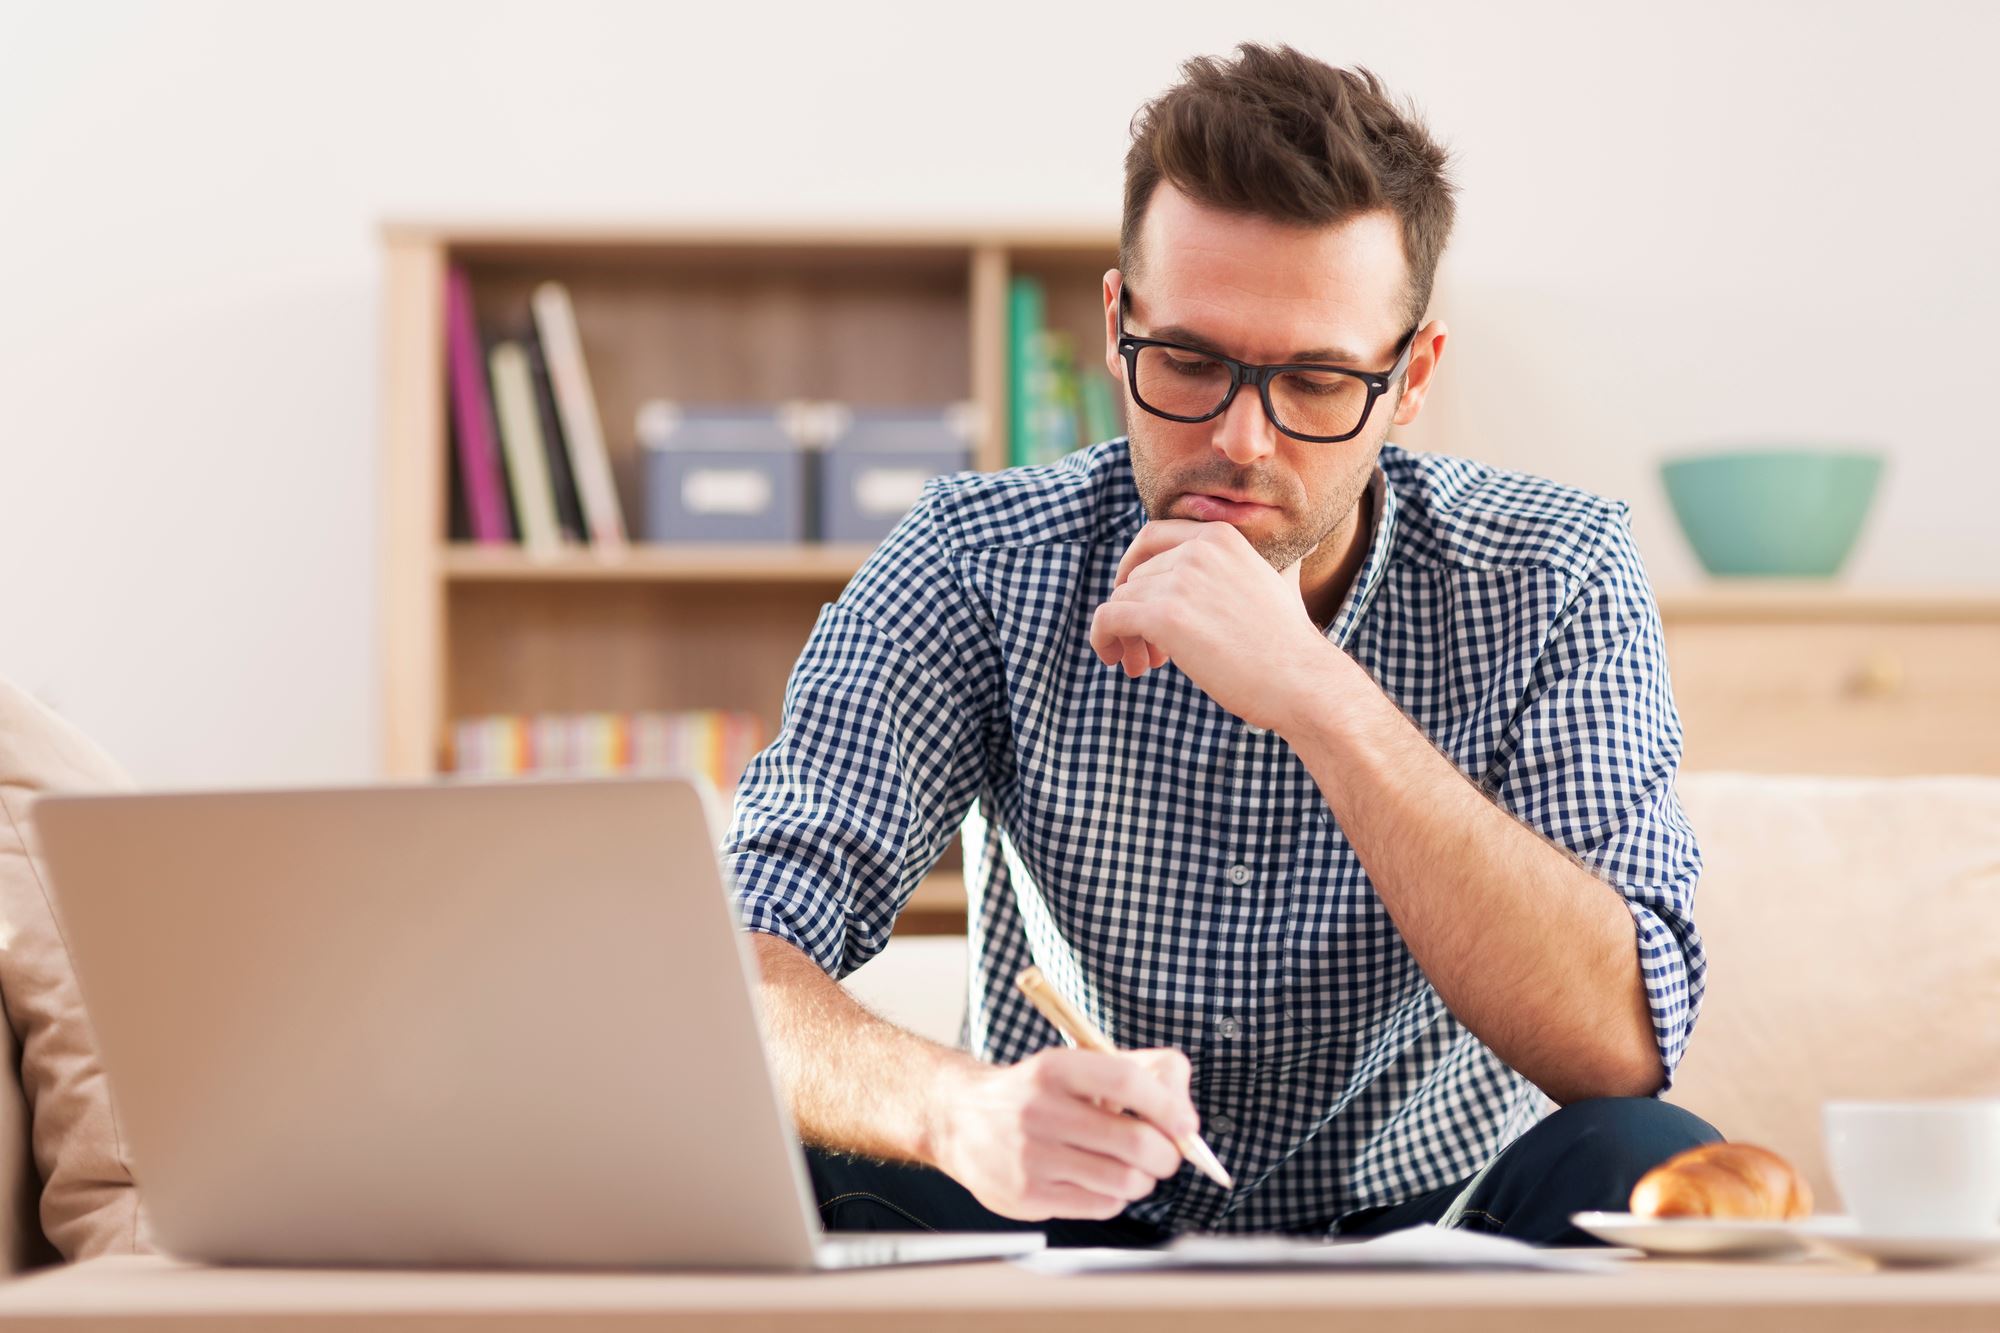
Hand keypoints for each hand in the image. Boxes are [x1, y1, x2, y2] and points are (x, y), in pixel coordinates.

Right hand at [926, 1047, 1196, 1220]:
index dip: (1168, 1106)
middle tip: (1166, 1155)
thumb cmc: (1038, 1092)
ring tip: (1133, 1169)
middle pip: (1134, 1141)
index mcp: (1055, 1068)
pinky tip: (1100, 1182)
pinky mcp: (1027, 1195)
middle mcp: (1038, 1110)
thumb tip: (1186, 1116)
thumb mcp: (1079, 1063)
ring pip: (1124, 1180)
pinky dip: (1115, 1197)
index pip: (1127, 1081)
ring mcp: (1030, 1156)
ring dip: (1143, 1179)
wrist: (961, 1119)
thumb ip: (1141, 1072)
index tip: (1186, 1125)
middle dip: (1166, 1155)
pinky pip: (1101, 1206)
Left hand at [1088, 520, 1332, 731]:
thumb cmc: (1288, 644)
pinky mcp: (1163, 616)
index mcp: (1220, 536)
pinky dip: (1103, 639)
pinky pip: (1108, 619)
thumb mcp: (1279, 582)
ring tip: (1145, 664)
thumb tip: (1308, 541)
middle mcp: (1198, 550)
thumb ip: (1262, 564)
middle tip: (1152, 650)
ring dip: (1126, 635)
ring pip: (1120, 601)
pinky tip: (1118, 660)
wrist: (1301, 681)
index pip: (1150, 538)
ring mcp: (1179, 581)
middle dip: (1136, 612)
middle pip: (1134, 577)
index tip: (1138, 599)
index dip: (1135, 568)